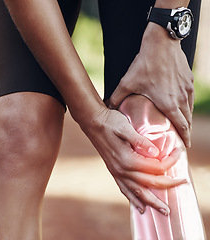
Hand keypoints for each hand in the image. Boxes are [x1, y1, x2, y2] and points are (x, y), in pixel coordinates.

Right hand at [80, 107, 185, 214]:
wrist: (92, 122)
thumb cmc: (110, 122)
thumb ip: (140, 141)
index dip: (170, 161)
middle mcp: (122, 170)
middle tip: (183, 184)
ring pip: (138, 192)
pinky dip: (133, 199)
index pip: (156, 167)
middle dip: (168, 185)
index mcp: (128, 159)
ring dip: (152, 202)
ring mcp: (117, 172)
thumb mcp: (126, 127)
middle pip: (150, 183)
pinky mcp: (114, 172)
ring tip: (163, 211)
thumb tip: (155, 153)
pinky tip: (139, 207)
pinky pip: (125, 190)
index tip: (179, 152)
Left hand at [109, 23, 193, 147]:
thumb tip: (107, 107)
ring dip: (187, 118)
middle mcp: (181, 98)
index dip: (184, 138)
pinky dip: (187, 105)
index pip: (181, 126)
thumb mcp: (126, 83)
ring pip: (189, 109)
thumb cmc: (144, 64)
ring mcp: (187, 89)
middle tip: (180, 140)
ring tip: (181, 126)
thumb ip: (116, 97)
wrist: (161, 43)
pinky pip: (190, 97)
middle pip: (187, 120)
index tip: (184, 147)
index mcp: (168, 103)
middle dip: (185, 131)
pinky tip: (180, 106)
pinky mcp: (189, 80)